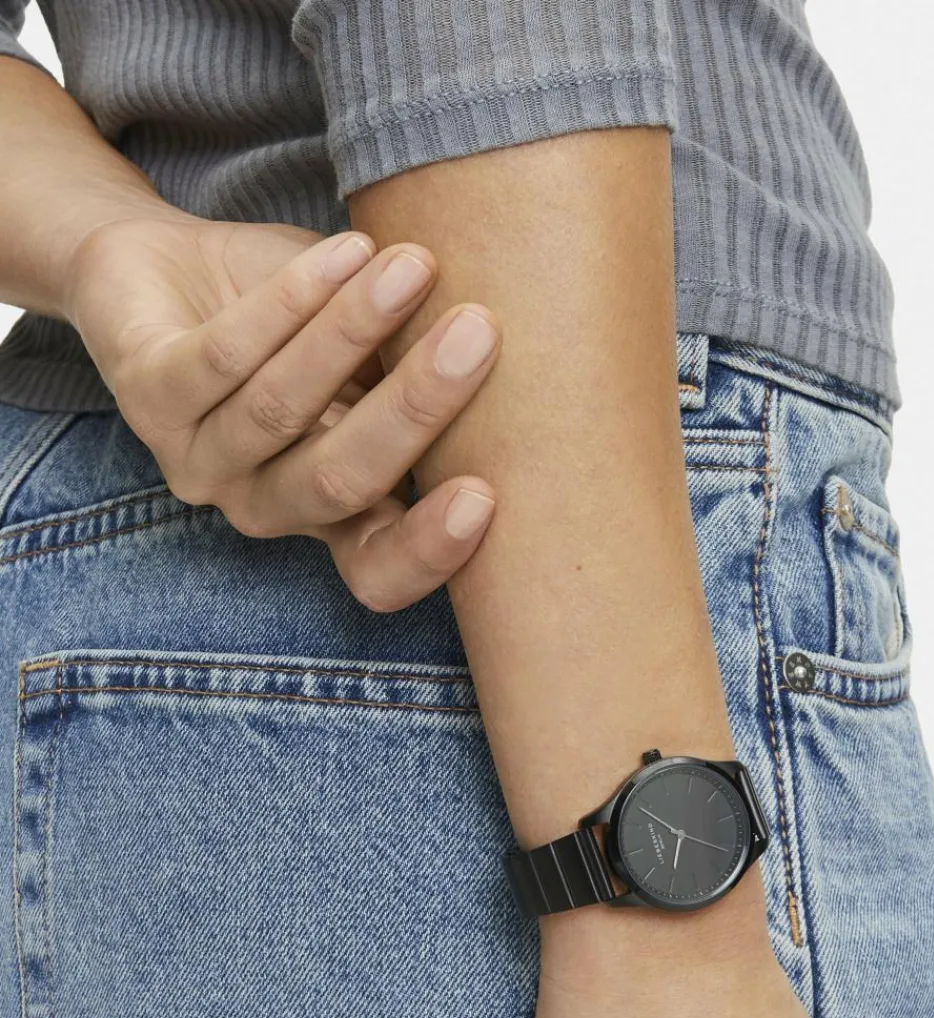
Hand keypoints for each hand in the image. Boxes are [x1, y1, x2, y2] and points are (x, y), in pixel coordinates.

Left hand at [63, 212, 501, 610]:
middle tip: (478, 332)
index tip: (484, 498)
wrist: (166, 267)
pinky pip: (222, 355)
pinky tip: (345, 254)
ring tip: (414, 266)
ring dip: (352, 333)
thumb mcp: (372, 355)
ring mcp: (197, 457)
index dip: (425, 553)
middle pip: (336, 484)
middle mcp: (261, 503)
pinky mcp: (144, 393)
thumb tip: (513, 357)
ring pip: (280, 410)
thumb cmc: (293, 322)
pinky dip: (291, 301)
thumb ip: (418, 374)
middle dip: (413, 409)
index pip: (374, 572)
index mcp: (326, 514)